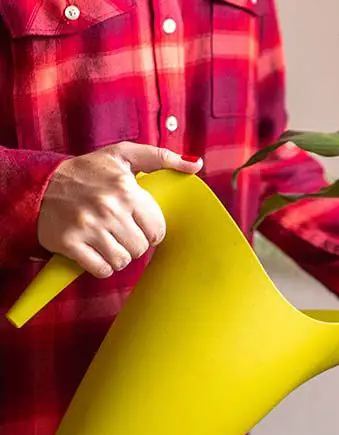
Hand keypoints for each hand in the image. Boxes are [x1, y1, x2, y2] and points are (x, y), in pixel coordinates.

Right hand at [37, 142, 202, 278]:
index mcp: (126, 189)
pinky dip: (101, 266)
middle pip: (141, 247)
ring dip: (118, 256)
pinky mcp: (69, 243)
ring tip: (108, 241)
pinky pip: (101, 269)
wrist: (37, 183)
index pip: (157, 229)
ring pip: (123, 261)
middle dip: (134, 243)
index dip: (151, 231)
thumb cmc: (86, 171)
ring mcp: (88, 227)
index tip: (139, 225)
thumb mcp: (123, 155)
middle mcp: (108, 208)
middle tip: (120, 232)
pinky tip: (95, 252)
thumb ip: (161, 157)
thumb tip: (195, 164)